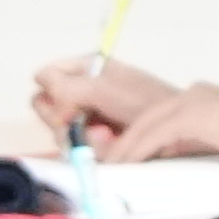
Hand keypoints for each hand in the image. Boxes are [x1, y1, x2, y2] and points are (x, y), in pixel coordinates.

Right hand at [35, 54, 177, 139]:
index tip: (67, 105)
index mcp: (86, 69)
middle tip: (80, 122)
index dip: (51, 92)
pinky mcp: (99, 140)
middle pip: (46, 107)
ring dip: (83, 137)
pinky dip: (95, 149)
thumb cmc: (146, 102)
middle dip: (62, 120)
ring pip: (61, 131)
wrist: (178, 132)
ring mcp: (91, 116)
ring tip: (107, 135)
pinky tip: (113, 144)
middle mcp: (84, 91)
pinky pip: (80, 148)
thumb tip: (39, 78)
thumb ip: (67, 84)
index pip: (45, 77)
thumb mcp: (104, 88)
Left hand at [96, 83, 218, 163]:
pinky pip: (154, 135)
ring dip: (128, 147)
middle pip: (148, 118)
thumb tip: (181, 153)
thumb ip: (203, 140)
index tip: (130, 154)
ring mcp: (190, 102)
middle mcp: (192, 95)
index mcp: (203, 98)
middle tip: (112, 161)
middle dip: (128, 140)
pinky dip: (138, 150)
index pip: (162, 116)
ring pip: (146, 125)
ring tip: (114, 166)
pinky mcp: (190, 116)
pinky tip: (128, 163)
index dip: (143, 136)